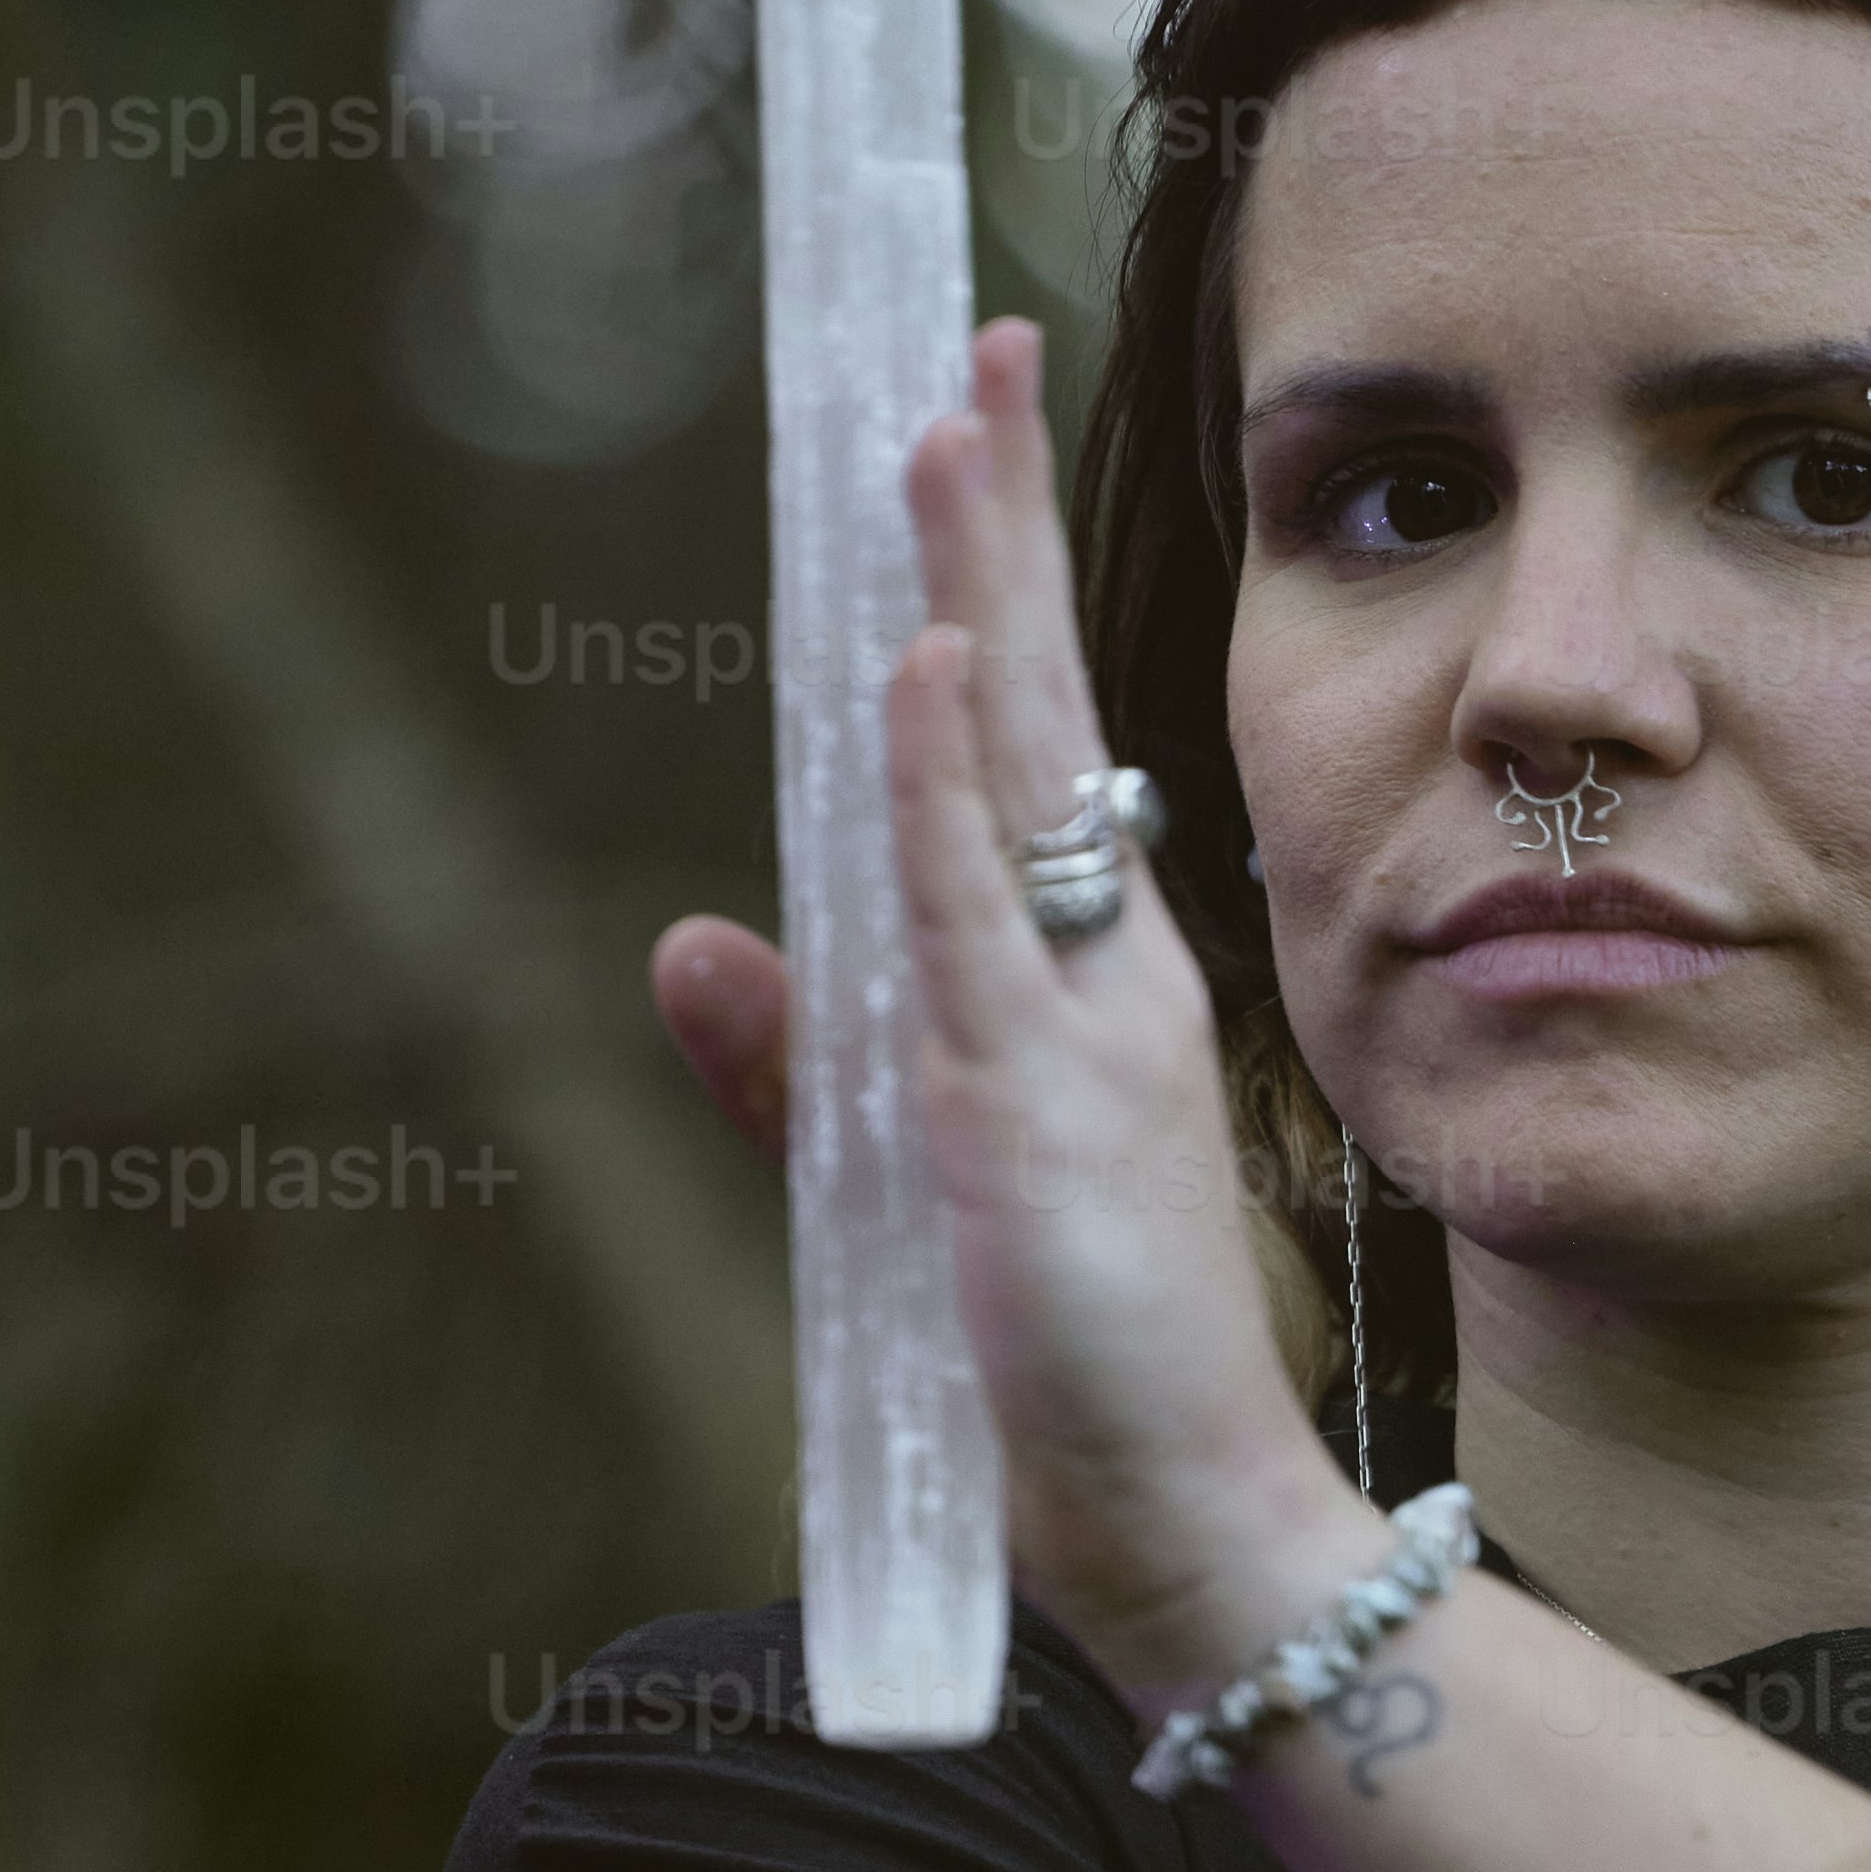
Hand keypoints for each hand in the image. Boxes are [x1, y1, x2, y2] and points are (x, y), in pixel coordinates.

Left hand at [651, 319, 1358, 1691]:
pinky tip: (918, 662)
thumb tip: (692, 948)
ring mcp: (1073, 1024)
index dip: (992, 593)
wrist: (1179, 1520)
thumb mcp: (901, 1186)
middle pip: (1033, 704)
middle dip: (995, 525)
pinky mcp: (1032, 1102)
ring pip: (1012, 764)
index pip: (1028, 747)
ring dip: (970, 590)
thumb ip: (795, 1066)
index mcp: (1084, 981)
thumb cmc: (1069, 1373)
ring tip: (940, 424)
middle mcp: (1097, 970)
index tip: (967, 436)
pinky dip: (942, 780)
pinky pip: (975, 909)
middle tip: (970, 350)